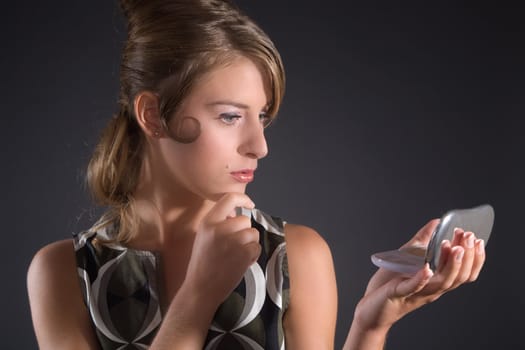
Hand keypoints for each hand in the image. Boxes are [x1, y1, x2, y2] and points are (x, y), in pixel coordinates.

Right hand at [182, 193, 260, 305]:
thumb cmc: (202, 264)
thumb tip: (236, 215)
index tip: (249, 204)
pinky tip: (241, 264)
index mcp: (208, 222)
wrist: (201, 289)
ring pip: (253, 233)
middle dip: (244, 232)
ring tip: (236, 256)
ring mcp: (233, 240)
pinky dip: (252, 256)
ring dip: (249, 244)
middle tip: (234, 246)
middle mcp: (220, 228)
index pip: (229, 199)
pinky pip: (256, 247)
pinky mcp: (243, 253)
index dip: (243, 199)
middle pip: (245, 220)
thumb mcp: (203, 237)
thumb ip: (218, 224)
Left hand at [354, 219, 485, 331]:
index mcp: (436, 282)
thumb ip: (424, 241)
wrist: (370, 307)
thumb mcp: (409, 258)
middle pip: (458, 277)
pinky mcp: (398, 293)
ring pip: (441, 283)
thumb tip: (437, 222)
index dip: (475, 258)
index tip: (477, 239)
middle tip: (467, 236)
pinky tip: (427, 268)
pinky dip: (421, 278)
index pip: (464, 273)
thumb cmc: (390, 283)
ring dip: (449, 264)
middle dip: (466, 256)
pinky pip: (413, 287)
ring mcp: (417, 293)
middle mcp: (431, 290)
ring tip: (454, 247)